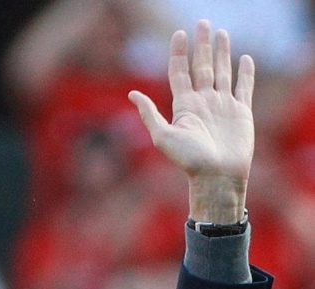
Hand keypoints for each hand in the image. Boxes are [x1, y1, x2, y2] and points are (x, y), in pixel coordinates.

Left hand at [129, 20, 253, 222]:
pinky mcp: (241, 112)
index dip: (179, 53)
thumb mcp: (163, 136)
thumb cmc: (189, 161)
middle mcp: (203, 103)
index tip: (179, 33)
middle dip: (202, 45)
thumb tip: (132, 93)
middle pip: (202, 66)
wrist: (216, 176)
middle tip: (203, 22)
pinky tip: (244, 59)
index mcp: (184, 106)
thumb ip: (149, 114)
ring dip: (222, 52)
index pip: (180, 72)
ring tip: (222, 32)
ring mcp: (222, 106)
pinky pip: (244, 87)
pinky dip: (245, 73)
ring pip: (223, 71)